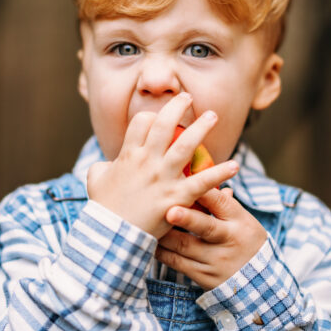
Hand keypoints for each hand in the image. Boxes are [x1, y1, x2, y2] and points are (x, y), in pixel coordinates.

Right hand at [86, 93, 239, 237]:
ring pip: (186, 145)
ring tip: (213, 115)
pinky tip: (235, 166)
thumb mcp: (95, 180)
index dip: (150, 116)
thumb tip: (104, 164)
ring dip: (201, 128)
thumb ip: (100, 167)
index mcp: (128, 154)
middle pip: (164, 125)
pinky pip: (202, 181)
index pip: (142, 123)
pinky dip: (220, 173)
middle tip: (188, 97)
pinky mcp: (177, 196)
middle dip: (177, 107)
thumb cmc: (104, 208)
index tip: (157, 117)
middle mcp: (147, 160)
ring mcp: (163, 177)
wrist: (113, 234)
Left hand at [154, 187, 267, 289]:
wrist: (261, 280)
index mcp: (239, 220)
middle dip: (187, 218)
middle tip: (170, 211)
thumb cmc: (245, 240)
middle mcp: (229, 239)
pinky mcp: (204, 277)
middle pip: (206, 226)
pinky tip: (150, 242)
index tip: (185, 180)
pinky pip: (177, 263)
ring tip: (149, 222)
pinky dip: (162, 252)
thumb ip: (221, 202)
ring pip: (185, 246)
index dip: (203, 191)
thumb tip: (200, 176)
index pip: (220, 202)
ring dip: (165, 234)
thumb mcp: (242, 219)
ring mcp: (216, 260)